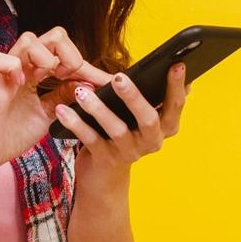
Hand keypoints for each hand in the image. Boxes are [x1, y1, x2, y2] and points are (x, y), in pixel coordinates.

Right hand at [0, 28, 114, 177]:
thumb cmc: (14, 133)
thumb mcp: (49, 113)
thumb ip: (65, 96)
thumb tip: (90, 84)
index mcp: (38, 73)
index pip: (68, 57)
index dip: (89, 68)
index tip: (107, 83)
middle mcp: (24, 66)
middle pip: (54, 36)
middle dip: (70, 54)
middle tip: (71, 78)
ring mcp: (7, 70)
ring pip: (29, 39)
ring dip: (46, 57)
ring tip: (48, 77)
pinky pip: (1, 57)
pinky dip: (13, 66)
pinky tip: (21, 83)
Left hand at [52, 61, 191, 184]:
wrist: (104, 176)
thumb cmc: (123, 133)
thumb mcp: (139, 116)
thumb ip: (152, 95)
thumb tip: (169, 65)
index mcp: (164, 127)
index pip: (175, 105)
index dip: (177, 86)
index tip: (177, 64)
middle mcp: (151, 141)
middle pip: (149, 119)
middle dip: (134, 97)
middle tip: (119, 78)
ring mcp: (129, 152)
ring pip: (117, 130)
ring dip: (98, 109)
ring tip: (81, 92)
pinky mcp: (106, 160)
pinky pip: (91, 139)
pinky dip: (75, 123)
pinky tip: (63, 110)